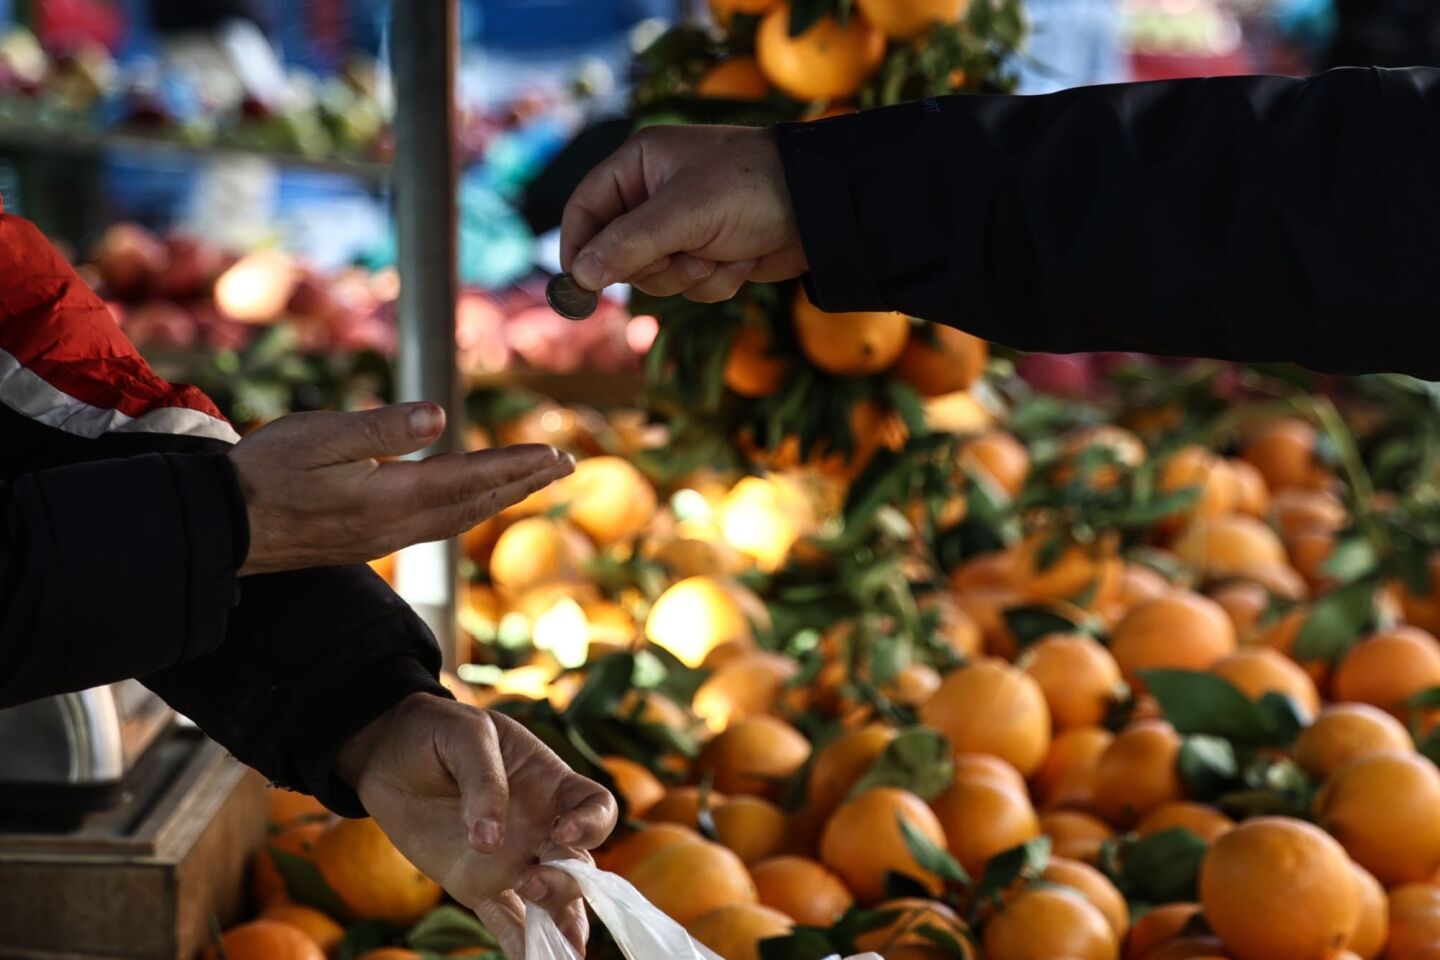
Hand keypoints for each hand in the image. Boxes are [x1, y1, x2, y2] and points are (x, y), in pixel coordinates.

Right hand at [229, 403, 573, 574]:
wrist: (223, 527)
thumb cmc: (264, 471)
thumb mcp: (319, 435)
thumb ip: (380, 427)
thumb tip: (440, 415)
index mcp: (389, 498)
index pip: (469, 478)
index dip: (515, 466)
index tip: (555, 455)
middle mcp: (396, 525)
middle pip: (477, 503)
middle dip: (524, 482)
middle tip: (566, 465)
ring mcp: (385, 538)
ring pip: (460, 517)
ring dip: (502, 496)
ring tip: (535, 479)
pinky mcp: (370, 542)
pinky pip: (438, 525)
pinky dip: (470, 508)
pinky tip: (473, 500)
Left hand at [335, 694, 618, 957]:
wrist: (389, 752)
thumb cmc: (438, 731)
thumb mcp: (465, 736)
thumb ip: (484, 782)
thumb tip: (490, 841)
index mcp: (551, 784)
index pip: (596, 808)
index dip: (591, 825)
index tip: (562, 832)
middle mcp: (542, 827)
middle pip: (578, 864)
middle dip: (568, 884)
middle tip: (533, 884)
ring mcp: (512, 860)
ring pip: (551, 902)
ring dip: (560, 926)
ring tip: (561, 952)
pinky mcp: (477, 886)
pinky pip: (507, 921)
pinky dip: (521, 946)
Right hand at [561, 125, 805, 302]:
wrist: (822, 210)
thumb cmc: (751, 189)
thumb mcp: (684, 214)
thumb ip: (628, 244)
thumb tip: (580, 275)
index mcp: (640, 164)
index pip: (586, 208)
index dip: (579, 247)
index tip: (579, 285)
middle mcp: (656, 194)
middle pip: (618, 253)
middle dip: (655, 265)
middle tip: (684, 256)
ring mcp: (684, 227)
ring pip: (657, 277)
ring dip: (691, 276)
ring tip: (723, 252)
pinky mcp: (710, 253)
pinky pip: (690, 286)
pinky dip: (717, 281)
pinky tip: (745, 259)